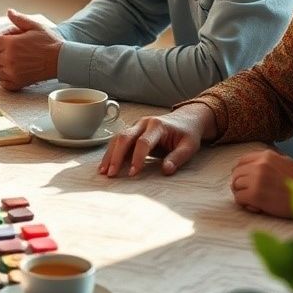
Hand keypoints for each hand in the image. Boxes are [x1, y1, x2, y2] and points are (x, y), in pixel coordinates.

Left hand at [0, 9, 62, 90]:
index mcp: (10, 44)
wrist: (61, 60)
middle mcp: (8, 59)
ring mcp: (12, 73)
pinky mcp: (17, 83)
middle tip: (1, 48)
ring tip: (9, 58)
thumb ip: (19, 19)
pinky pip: (1, 81)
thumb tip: (9, 12)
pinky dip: (3, 76)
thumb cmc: (49, 42)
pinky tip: (11, 69)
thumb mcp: (35, 26)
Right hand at [100, 104, 215, 177]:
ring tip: (103, 171)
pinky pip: (118, 141)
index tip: (133, 173)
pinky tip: (106, 165)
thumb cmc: (188, 133)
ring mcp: (136, 126)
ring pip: (117, 138)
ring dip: (109, 155)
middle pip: (124, 137)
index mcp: (157, 125)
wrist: (186, 119)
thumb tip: (166, 170)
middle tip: (111, 173)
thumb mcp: (189, 146)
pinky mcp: (133, 131)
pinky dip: (111, 153)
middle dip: (116, 156)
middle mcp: (143, 123)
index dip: (137, 158)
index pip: (143, 142)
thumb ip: (178, 158)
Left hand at [230, 150, 292, 219]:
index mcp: (266, 156)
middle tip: (248, 194)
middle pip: (236, 174)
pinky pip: (239, 199)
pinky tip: (256, 207)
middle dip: (240, 184)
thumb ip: (267, 162)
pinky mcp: (255, 195)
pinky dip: (245, 204)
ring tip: (254, 201)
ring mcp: (256, 179)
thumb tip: (252, 167)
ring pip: (235, 186)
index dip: (241, 172)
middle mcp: (259, 165)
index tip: (244, 180)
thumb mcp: (285, 162)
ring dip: (242, 195)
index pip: (241, 161)